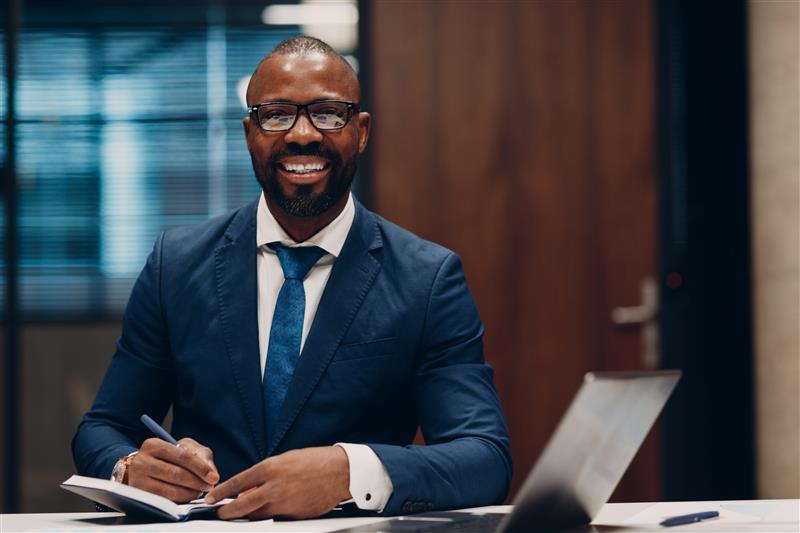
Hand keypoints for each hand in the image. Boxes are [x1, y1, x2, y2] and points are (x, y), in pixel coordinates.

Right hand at [127, 437, 219, 502]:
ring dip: (190, 493)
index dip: (200, 467)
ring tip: (200, 492)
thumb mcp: (182, 449)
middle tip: (208, 486)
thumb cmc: (166, 458)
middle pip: (176, 474)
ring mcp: (138, 479)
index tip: (214, 477)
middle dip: (197, 482)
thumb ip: (200, 456)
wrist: (140, 469)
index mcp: (154, 445)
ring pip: (171, 489)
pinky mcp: (140, 495)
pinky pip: (165, 500)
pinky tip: (188, 496)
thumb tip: (212, 473)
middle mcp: (143, 461)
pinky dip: (181, 500)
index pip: (182, 456)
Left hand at [205, 446, 350, 519]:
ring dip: (248, 515)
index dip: (222, 492)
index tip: (212, 497)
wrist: (340, 472)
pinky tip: (272, 510)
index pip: (238, 482)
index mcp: (271, 468)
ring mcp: (285, 503)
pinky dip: (271, 515)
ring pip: (258, 515)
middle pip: (243, 505)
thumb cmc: (315, 461)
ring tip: (243, 513)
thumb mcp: (285, 460)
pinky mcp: (294, 516)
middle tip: (221, 513)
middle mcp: (275, 487)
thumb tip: (249, 489)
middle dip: (228, 512)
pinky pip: (277, 518)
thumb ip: (266, 475)